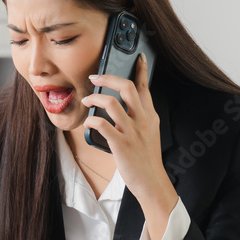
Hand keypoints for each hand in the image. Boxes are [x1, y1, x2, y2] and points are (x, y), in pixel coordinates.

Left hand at [82, 54, 176, 234]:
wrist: (152, 183)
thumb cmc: (146, 159)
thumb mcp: (149, 134)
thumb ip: (140, 118)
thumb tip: (122, 106)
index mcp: (149, 116)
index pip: (145, 87)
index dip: (141, 70)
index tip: (138, 57)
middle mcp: (142, 120)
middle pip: (127, 87)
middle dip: (108, 78)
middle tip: (95, 77)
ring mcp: (132, 132)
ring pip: (111, 103)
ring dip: (94, 99)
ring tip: (87, 100)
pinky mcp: (121, 145)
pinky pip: (101, 125)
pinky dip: (91, 121)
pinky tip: (88, 123)